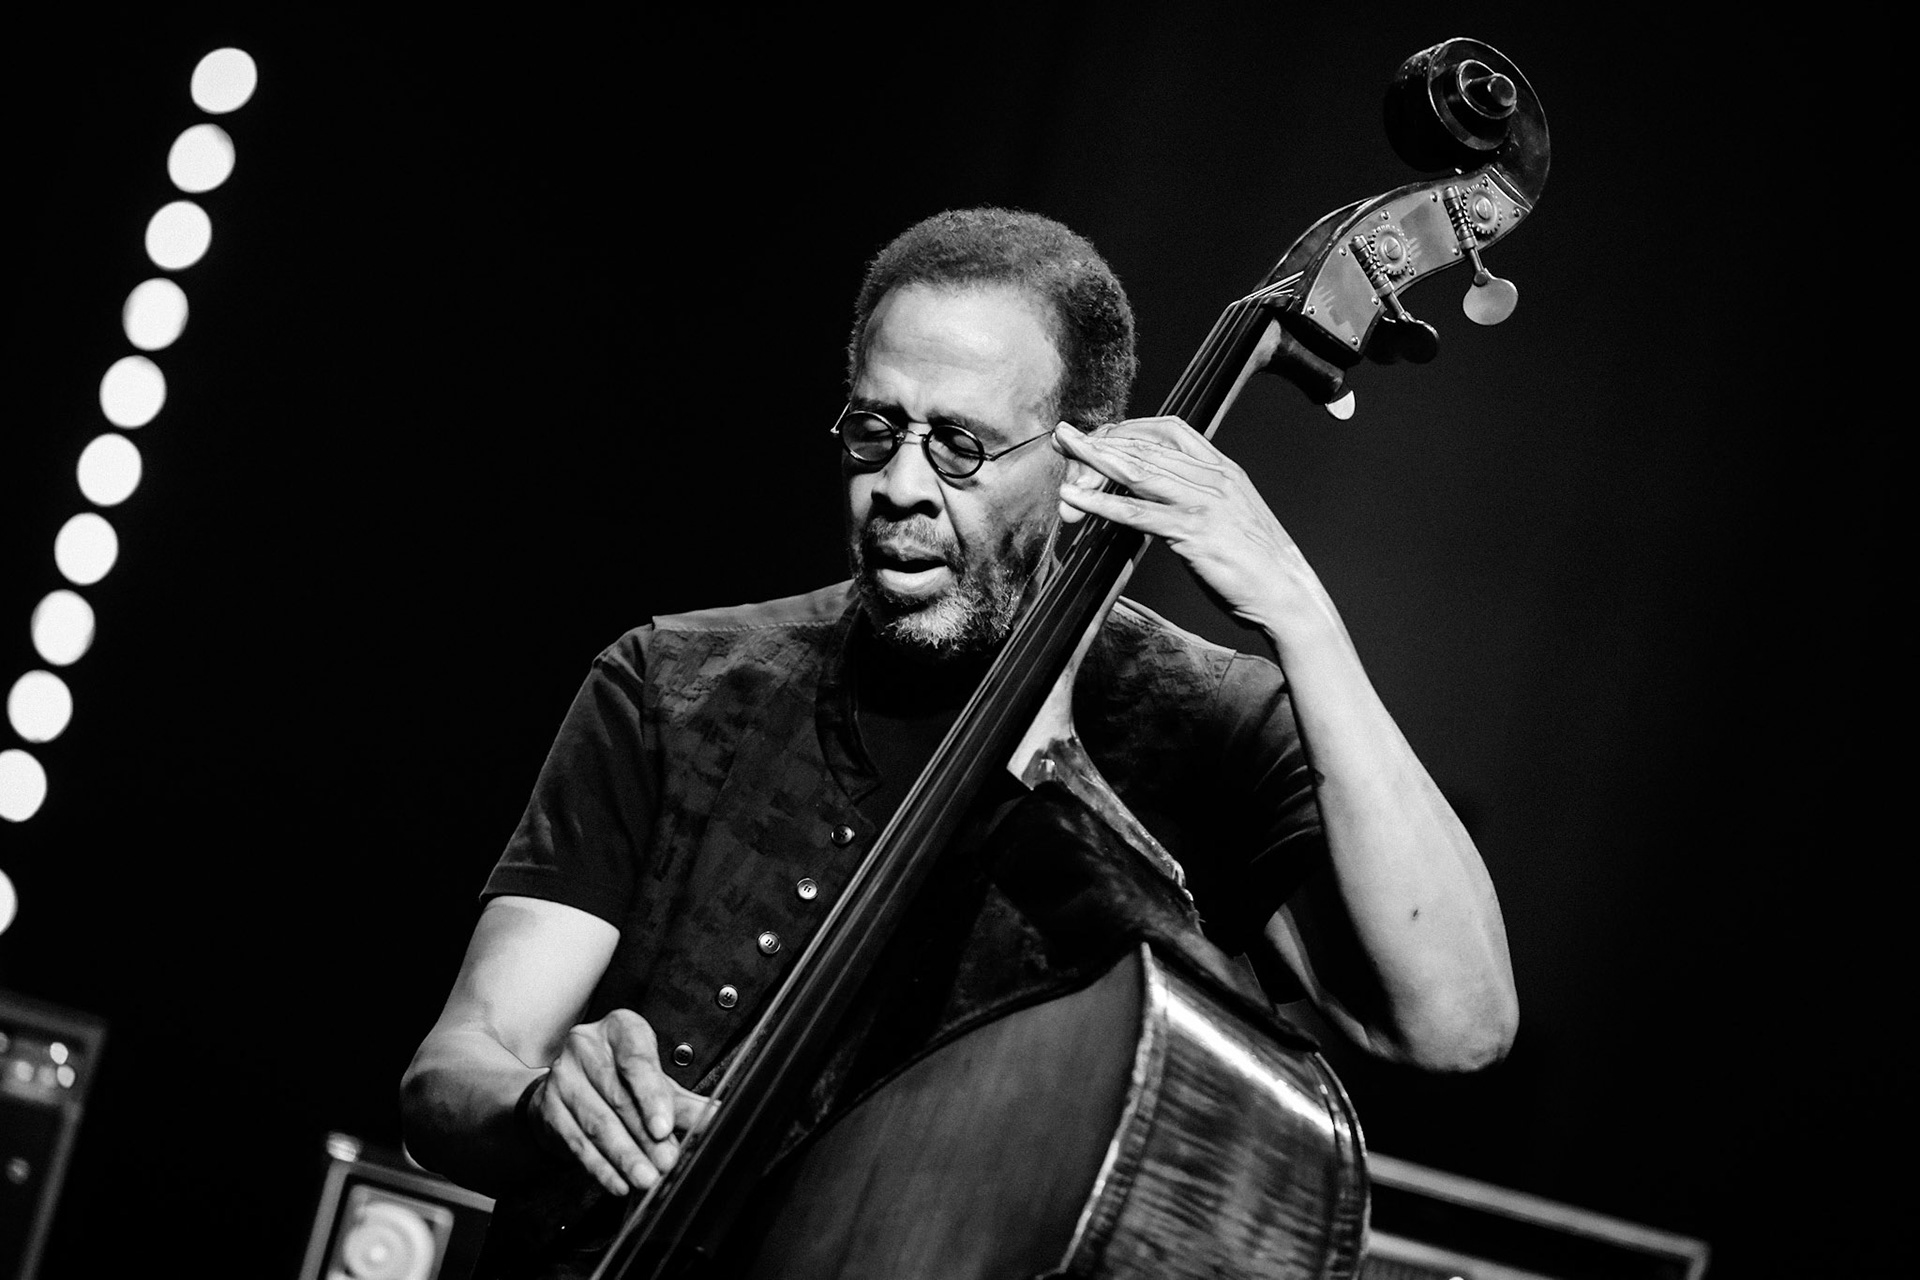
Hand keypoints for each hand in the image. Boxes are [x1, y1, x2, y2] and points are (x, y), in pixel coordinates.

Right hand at [525, 1009, 711, 1196]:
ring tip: (647, 1177)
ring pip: (598, 1123)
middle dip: (644, 1135)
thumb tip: (715, 1116)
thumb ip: (681, 1101)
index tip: (664, 1126)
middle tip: (666, 1161)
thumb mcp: (652, 1081)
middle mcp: (586, 1046)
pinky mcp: (548, 1108)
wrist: (566, 1086)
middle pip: (618, 1097)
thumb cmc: (617, 1077)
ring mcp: (563, 1077)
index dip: (652, 1095)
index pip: (636, 1059)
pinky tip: (619, 1182)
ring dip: (625, 1156)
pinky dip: (601, 1167)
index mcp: (619, 1029)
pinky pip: (577, 1143)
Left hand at [1053, 418, 1321, 636]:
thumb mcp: (1232, 518)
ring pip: (1139, 469)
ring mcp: (1205, 503)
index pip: (1170, 430)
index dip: (1129, 429)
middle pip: (1147, 445)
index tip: (1099, 437)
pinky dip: (1101, 501)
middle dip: (1103, 441)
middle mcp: (1215, 477)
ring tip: (1063, 447)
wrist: (1290, 596)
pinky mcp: (1194, 532)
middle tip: (1065, 441)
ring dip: (1094, 458)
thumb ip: (1201, 500)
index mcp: (1224, 470)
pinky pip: (1138, 511)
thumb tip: (1164, 498)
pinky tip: (1075, 497)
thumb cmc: (1259, 565)